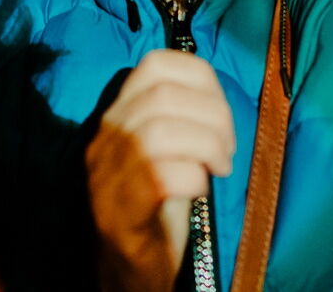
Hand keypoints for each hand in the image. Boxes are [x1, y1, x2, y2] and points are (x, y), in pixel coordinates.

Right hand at [86, 50, 235, 291]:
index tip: (220, 108)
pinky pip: (160, 176)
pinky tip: (202, 188)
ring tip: (221, 166)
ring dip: (207, 144)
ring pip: (159, 132)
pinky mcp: (119, 214)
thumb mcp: (166, 150)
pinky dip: (194, 177)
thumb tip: (216, 93)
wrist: (130, 268)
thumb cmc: (158, 203)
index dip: (200, 78)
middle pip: (163, 96)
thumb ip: (179, 116)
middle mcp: (105, 139)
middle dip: (213, 115)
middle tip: (228, 147)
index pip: (154, 64)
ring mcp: (107, 177)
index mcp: (117, 116)